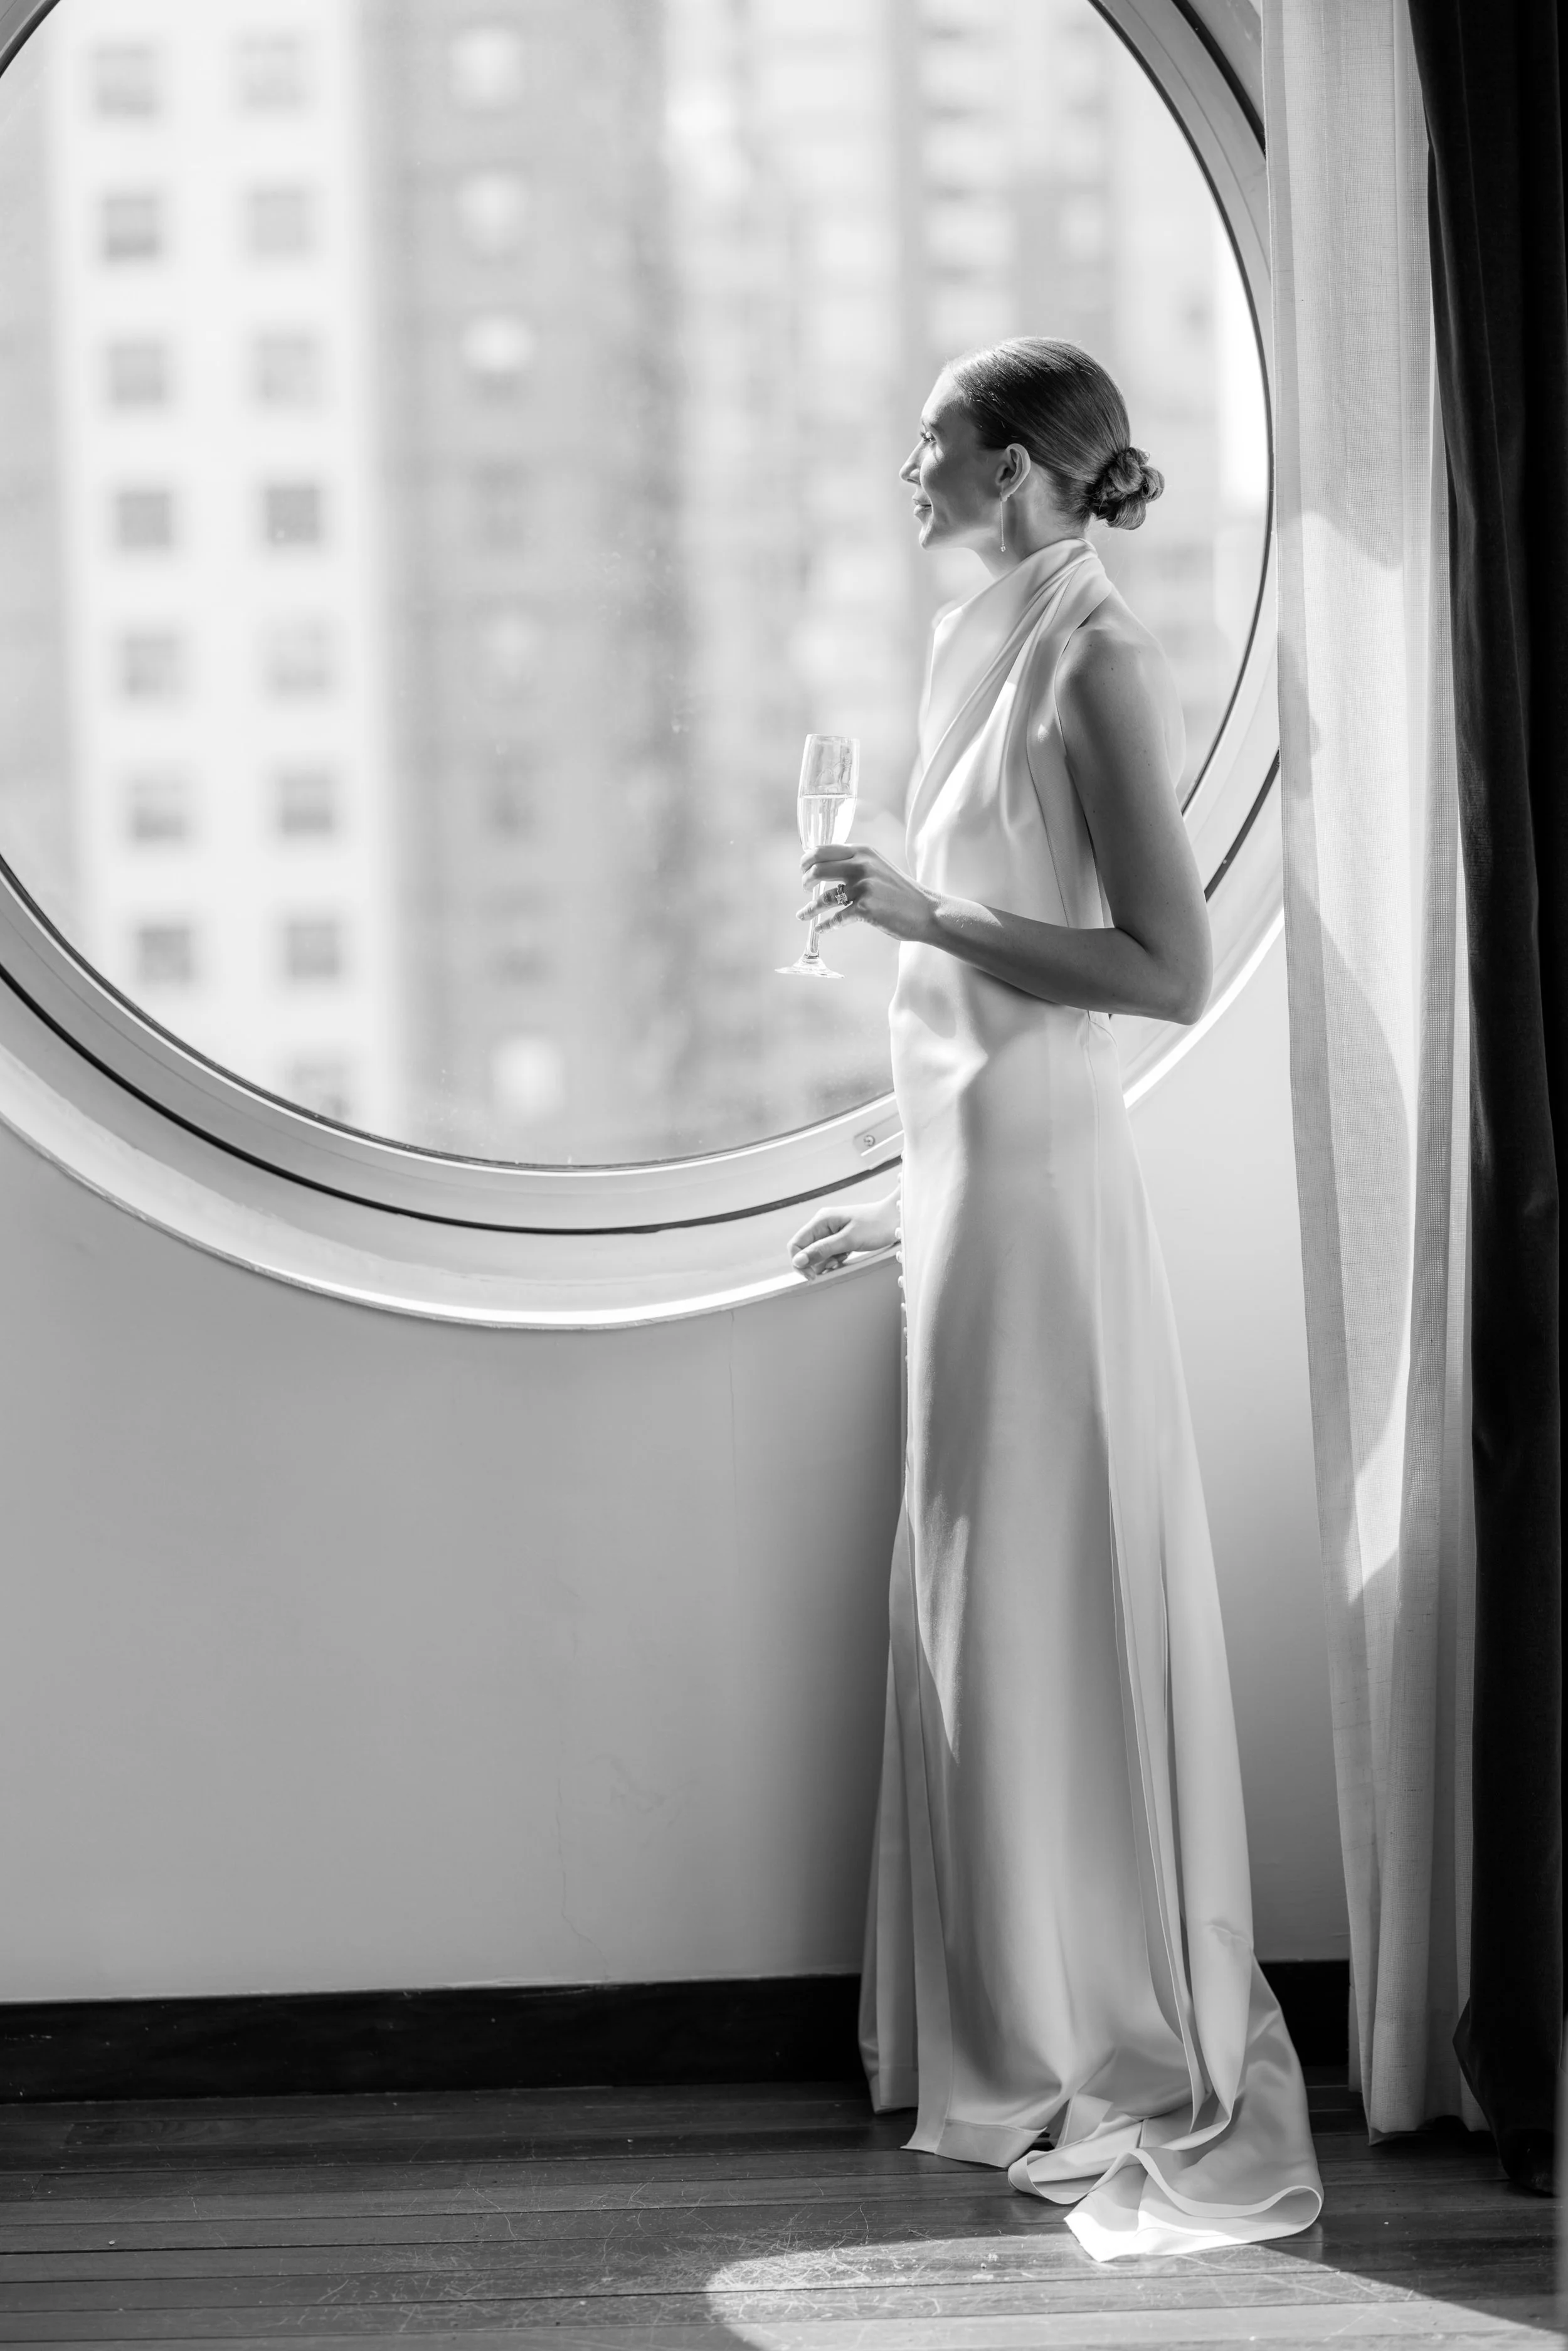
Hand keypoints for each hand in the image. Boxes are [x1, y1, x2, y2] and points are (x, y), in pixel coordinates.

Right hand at [788, 1191, 899, 1277]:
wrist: (897, 1218)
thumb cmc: (876, 1226)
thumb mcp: (848, 1240)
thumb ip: (822, 1250)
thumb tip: (798, 1261)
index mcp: (821, 1220)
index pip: (795, 1244)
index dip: (799, 1263)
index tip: (813, 1277)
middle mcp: (823, 1224)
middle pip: (805, 1250)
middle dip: (815, 1263)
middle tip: (833, 1267)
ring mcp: (831, 1231)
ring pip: (817, 1253)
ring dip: (826, 1262)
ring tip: (844, 1258)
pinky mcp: (840, 1238)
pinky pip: (829, 1253)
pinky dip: (835, 1259)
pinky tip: (847, 1257)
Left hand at [800, 842, 936, 942]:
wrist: (926, 911)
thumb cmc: (900, 891)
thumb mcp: (878, 866)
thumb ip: (855, 863)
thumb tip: (824, 868)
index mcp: (862, 852)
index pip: (822, 850)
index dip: (806, 861)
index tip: (803, 870)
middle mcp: (861, 865)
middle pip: (817, 870)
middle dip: (805, 881)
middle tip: (804, 889)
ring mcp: (864, 886)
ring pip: (824, 898)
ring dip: (810, 909)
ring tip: (803, 915)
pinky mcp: (866, 908)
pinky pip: (837, 919)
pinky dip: (825, 926)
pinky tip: (820, 929)